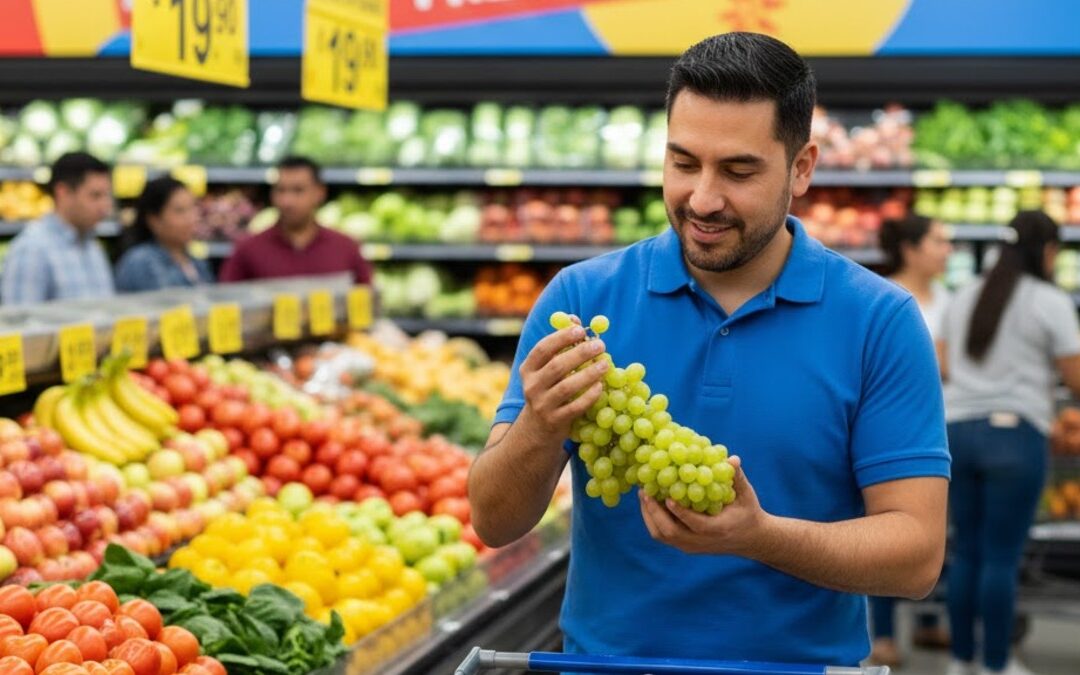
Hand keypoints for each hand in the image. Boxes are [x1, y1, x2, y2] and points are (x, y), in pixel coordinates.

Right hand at [518, 316, 608, 441]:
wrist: (537, 429)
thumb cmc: (547, 390)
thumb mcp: (546, 369)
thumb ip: (559, 345)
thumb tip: (573, 318)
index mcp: (528, 369)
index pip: (542, 349)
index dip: (561, 338)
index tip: (580, 330)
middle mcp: (532, 386)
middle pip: (557, 366)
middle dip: (580, 354)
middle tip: (600, 345)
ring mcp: (542, 405)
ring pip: (567, 387)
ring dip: (589, 374)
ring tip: (606, 364)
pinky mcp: (555, 421)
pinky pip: (575, 407)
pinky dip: (589, 396)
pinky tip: (601, 386)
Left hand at [639, 456, 769, 556]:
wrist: (751, 539)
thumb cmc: (748, 513)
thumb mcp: (746, 495)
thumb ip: (736, 478)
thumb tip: (732, 458)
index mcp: (719, 529)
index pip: (696, 524)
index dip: (681, 512)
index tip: (668, 497)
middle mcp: (702, 541)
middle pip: (671, 533)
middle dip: (655, 512)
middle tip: (645, 491)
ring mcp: (692, 546)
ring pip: (663, 536)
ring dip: (650, 515)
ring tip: (643, 494)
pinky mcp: (686, 546)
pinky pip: (664, 536)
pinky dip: (653, 520)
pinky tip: (650, 503)